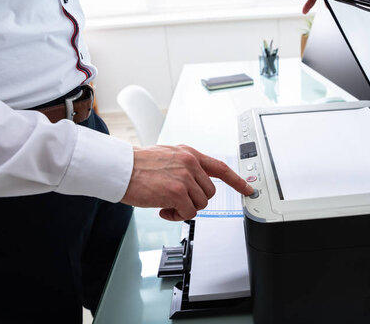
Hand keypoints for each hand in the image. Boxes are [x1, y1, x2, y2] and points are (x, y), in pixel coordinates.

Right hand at [121, 145, 253, 220]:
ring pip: (200, 205)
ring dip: (184, 209)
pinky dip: (176, 216)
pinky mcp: (176, 192)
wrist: (121, 168)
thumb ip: (185, 164)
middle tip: (176, 200)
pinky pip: (188, 213)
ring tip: (167, 203)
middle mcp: (190, 163)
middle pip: (209, 193)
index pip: (221, 168)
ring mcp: (185, 177)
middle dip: (195, 200)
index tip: (248, 189)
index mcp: (190, 154)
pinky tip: (163, 209)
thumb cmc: (139, 164)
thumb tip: (196, 179)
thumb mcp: (168, 155)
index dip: (237, 181)